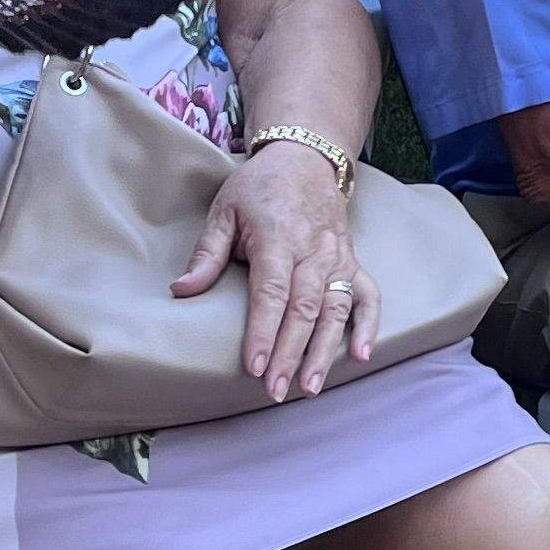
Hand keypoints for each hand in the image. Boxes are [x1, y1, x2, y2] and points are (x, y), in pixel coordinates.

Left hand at [175, 141, 370, 400]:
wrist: (306, 158)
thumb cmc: (259, 187)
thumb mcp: (224, 210)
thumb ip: (206, 254)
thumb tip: (181, 291)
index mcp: (277, 238)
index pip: (272, 292)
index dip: (264, 331)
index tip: (256, 366)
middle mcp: (314, 250)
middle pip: (305, 308)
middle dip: (291, 353)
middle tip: (277, 391)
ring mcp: (337, 257)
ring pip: (336, 308)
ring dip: (324, 350)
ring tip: (310, 387)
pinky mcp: (352, 261)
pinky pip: (367, 295)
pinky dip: (368, 325)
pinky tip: (360, 355)